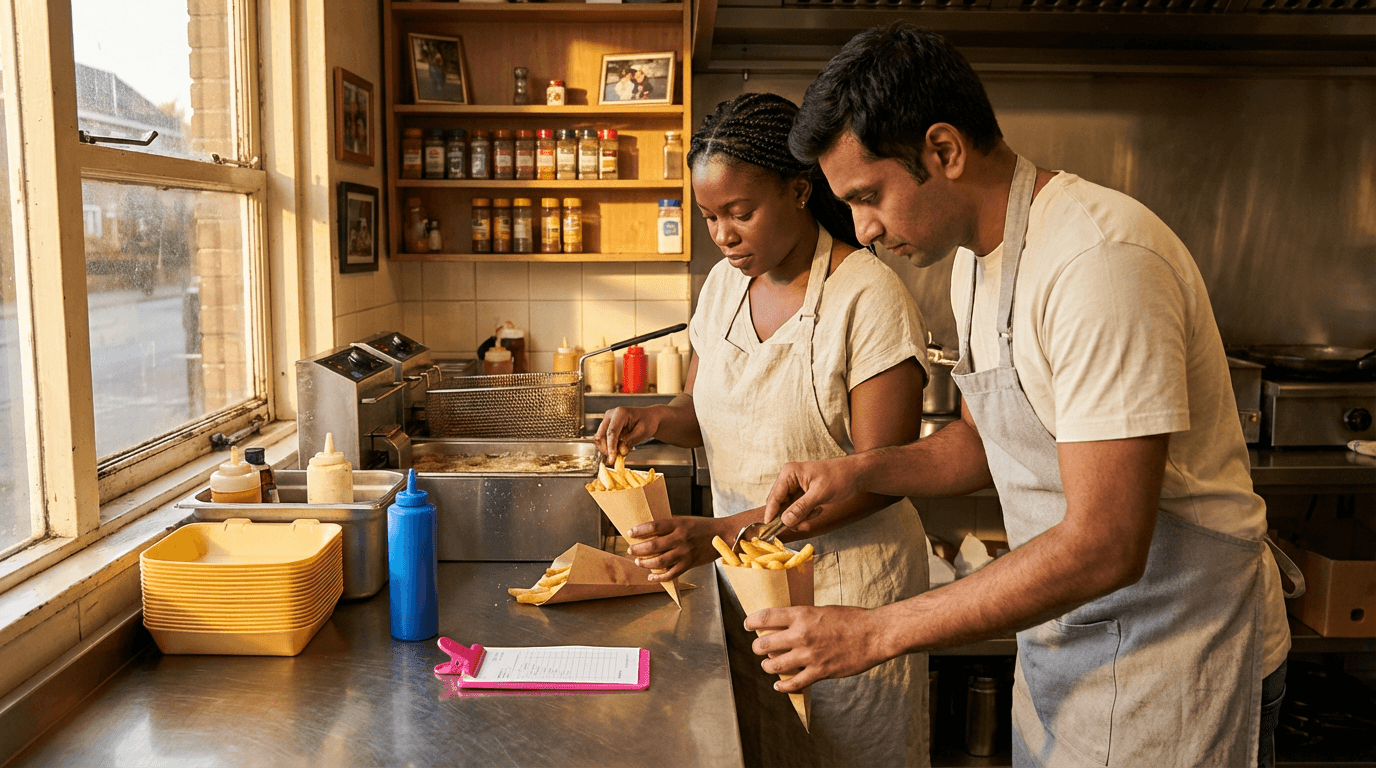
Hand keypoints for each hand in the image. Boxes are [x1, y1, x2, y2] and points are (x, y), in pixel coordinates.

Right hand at [593, 406, 659, 463]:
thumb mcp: (643, 432)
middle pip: (601, 435)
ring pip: (599, 438)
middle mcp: (610, 415)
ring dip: (606, 449)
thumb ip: (631, 441)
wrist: (648, 417)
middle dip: (606, 449)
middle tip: (615, 460)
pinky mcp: (606, 426)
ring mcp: (607, 420)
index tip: (612, 459)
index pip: (612, 432)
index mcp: (620, 413)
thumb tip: (620, 451)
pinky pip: (602, 439)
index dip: (611, 447)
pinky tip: (616, 451)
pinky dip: (607, 447)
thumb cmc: (647, 422)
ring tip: (618, 454)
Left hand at [626, 515, 730, 580]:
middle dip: (638, 549)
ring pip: (660, 561)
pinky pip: (671, 573)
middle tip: (631, 550)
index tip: (630, 532)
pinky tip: (651, 576)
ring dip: (646, 563)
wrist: (722, 535)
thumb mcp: (685, 520)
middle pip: (653, 545)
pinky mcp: (689, 563)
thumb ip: (669, 526)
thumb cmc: (703, 526)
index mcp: (678, 524)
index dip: (639, 530)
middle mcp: (680, 538)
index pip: (654, 526)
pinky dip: (659, 577)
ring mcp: (685, 552)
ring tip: (639, 562)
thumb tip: (649, 531)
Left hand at [745, 605, 888, 691]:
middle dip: (757, 647)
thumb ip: (802, 617)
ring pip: (774, 665)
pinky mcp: (820, 672)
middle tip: (758, 647)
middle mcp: (801, 635)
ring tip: (768, 665)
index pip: (766, 617)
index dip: (751, 621)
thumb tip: (785, 623)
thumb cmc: (851, 619)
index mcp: (802, 615)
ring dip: (767, 666)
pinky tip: (779, 685)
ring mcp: (809, 655)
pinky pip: (794, 683)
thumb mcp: (822, 610)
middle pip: (764, 644)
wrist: (874, 634)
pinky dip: (783, 686)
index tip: (747, 624)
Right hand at [762, 455, 862, 530]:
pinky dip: (806, 515)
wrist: (856, 475)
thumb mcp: (820, 493)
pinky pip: (798, 510)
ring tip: (816, 513)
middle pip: (780, 505)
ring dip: (800, 517)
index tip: (769, 529)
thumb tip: (785, 521)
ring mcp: (796, 488)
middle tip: (801, 526)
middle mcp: (789, 480)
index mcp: (789, 473)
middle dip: (790, 518)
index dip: (771, 514)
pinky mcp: (803, 495)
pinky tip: (818, 509)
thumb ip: (801, 508)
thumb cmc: (839, 477)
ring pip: (789, 510)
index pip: (774, 497)